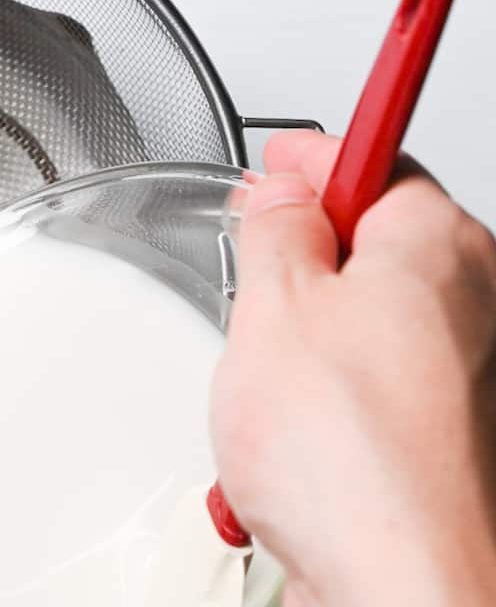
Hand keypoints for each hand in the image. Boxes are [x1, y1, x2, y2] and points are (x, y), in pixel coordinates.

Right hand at [212, 130, 495, 605]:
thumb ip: (275, 231)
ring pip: (355, 328)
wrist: (401, 587)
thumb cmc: (358, 462)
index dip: (312, 157)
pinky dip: (316, 412)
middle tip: (252, 285)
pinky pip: (360, 395)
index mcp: (438, 247)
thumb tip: (282, 197)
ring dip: (298, 352)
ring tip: (266, 393)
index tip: (278, 159)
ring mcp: (459, 375)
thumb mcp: (275, 306)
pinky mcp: (438, 436)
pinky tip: (284, 448)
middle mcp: (469, 304)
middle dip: (296, 268)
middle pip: (366, 249)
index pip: (374, 160)